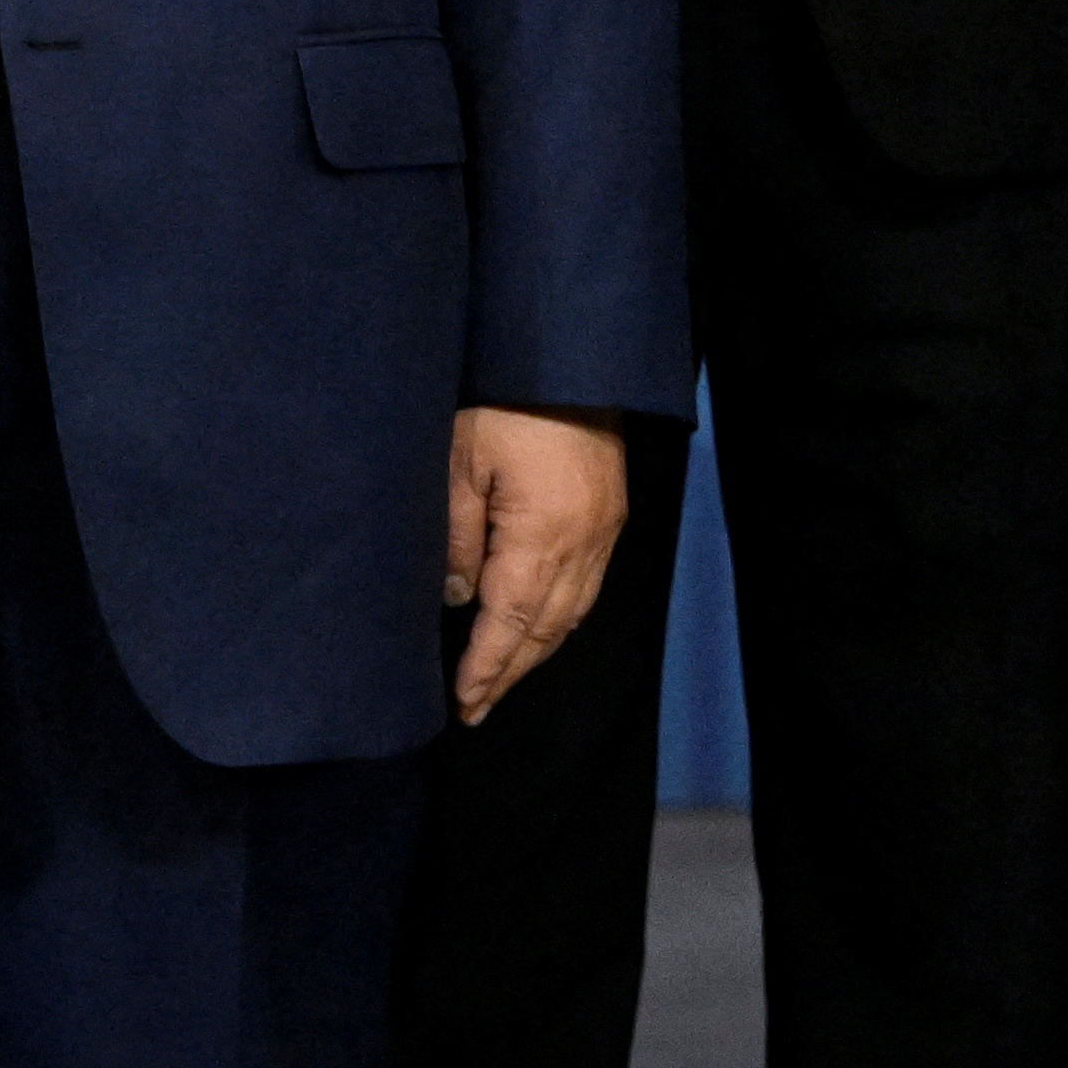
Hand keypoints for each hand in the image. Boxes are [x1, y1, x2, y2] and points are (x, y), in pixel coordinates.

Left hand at [445, 405, 629, 725]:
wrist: (568, 358)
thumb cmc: (502, 404)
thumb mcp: (459, 463)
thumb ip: (456, 537)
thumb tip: (455, 599)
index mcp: (543, 533)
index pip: (510, 620)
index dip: (487, 666)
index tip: (464, 703)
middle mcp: (584, 543)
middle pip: (546, 627)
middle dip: (510, 671)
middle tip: (476, 708)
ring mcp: (604, 531)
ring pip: (572, 612)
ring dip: (537, 651)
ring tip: (502, 680)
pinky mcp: (611, 515)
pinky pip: (588, 587)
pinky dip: (560, 618)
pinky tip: (539, 629)